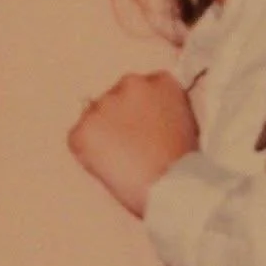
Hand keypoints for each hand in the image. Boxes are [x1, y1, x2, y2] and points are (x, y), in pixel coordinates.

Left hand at [68, 72, 197, 217]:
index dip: (142, 111)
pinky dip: (87, 154)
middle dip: (120, 117)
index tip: (147, 130)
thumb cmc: (187, 164)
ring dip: (103, 134)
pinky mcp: (83, 129)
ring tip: (120, 161)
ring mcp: (103, 105)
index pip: (143, 88)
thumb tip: (146, 121)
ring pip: (95, 117)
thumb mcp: (186, 123)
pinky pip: (79, 140)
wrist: (172, 184)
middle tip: (132, 147)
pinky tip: (107, 168)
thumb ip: (163, 111)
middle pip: (117, 98)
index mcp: (160, 81)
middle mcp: (129, 83)